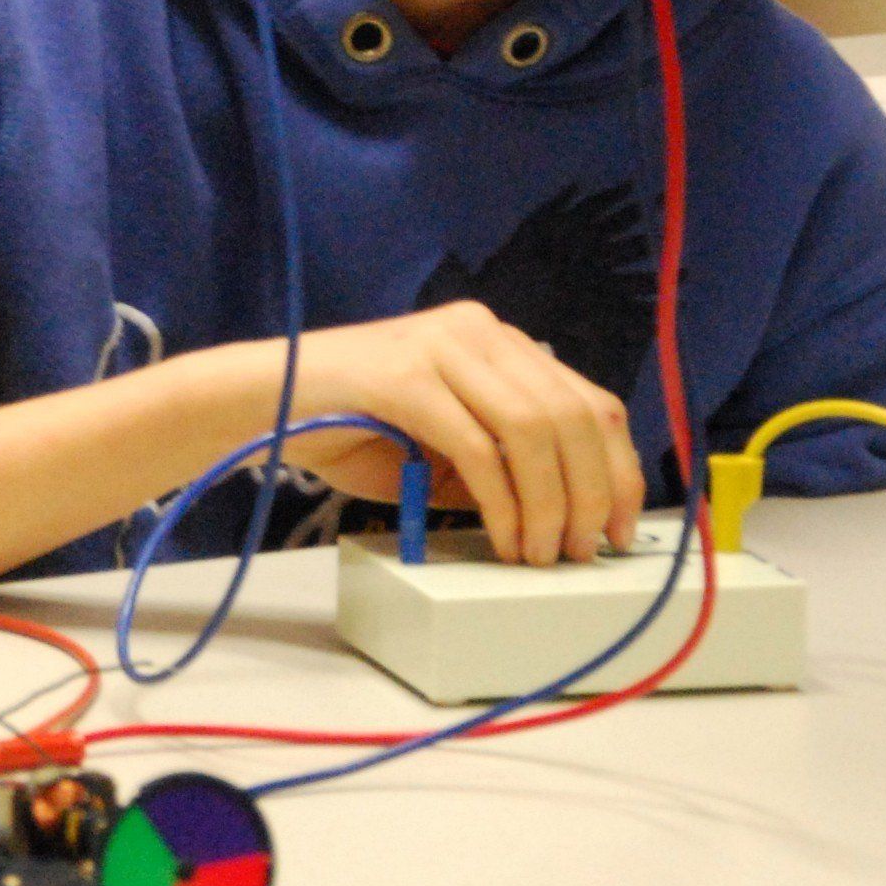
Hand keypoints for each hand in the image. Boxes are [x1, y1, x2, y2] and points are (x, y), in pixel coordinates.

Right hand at [281, 302, 643, 565]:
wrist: (264, 403)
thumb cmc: (351, 429)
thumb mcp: (447, 446)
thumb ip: (502, 462)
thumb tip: (568, 518)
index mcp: (498, 340)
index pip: (590, 401)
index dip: (620, 470)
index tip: (622, 529)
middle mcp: (480, 330)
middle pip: (574, 416)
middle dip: (593, 495)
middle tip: (584, 552)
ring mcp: (443, 348)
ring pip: (535, 431)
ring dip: (552, 505)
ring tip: (542, 554)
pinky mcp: (407, 378)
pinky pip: (479, 449)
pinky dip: (503, 505)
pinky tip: (504, 540)